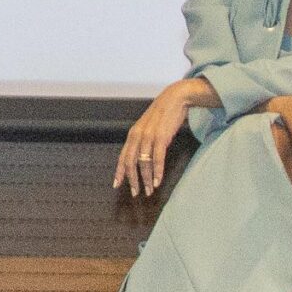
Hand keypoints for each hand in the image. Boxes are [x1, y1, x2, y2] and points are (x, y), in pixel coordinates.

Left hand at [115, 80, 200, 197]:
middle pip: (130, 163)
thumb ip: (143, 141)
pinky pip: (157, 158)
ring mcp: (148, 137)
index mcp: (133, 134)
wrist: (175, 98)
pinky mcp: (161, 137)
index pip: (122, 157)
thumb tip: (142, 158)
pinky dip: (157, 171)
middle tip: (135, 193)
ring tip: (149, 190)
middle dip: (132, 180)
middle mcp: (137, 136)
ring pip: (144, 163)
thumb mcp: (148, 128)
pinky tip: (158, 181)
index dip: (119, 172)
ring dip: (147, 179)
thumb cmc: (163, 115)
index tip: (116, 185)